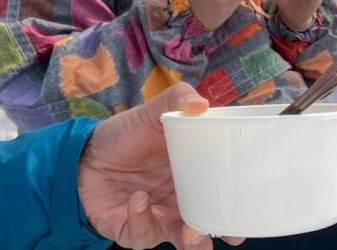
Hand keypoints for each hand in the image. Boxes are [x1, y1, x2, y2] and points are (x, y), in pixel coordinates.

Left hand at [77, 82, 243, 247]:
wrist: (83, 154)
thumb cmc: (125, 135)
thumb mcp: (152, 112)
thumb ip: (176, 100)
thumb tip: (202, 104)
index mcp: (194, 174)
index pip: (224, 192)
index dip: (239, 203)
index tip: (253, 208)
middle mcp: (181, 200)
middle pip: (211, 223)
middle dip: (222, 232)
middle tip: (231, 233)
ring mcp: (159, 218)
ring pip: (184, 241)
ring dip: (191, 240)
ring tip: (191, 233)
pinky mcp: (133, 230)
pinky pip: (144, 235)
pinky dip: (144, 219)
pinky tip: (138, 199)